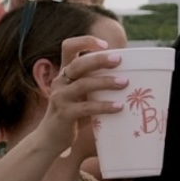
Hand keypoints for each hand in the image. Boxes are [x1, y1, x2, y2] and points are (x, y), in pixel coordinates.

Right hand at [37, 36, 125, 154]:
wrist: (51, 138)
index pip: (68, 47)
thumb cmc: (72, 115)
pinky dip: (104, 106)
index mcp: (64, 73)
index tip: (105, 45)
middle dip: (99, 59)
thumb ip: (94, 84)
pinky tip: (119, 107)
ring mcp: (60, 97)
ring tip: (125, 83)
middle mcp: (60, 81)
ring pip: (83, 84)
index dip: (85, 42)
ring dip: (106, 82)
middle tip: (118, 60)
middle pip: (78, 63)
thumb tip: (129, 75)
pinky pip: (86, 107)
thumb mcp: (81, 95)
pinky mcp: (64, 114)